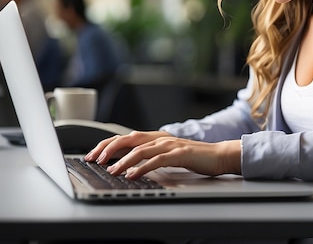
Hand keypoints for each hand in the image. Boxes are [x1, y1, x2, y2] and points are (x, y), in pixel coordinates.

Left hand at [84, 131, 241, 178]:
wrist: (219, 155)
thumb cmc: (194, 157)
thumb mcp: (167, 154)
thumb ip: (151, 155)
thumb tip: (128, 165)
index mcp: (155, 137)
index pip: (126, 137)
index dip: (107, 144)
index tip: (93, 155)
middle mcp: (160, 138)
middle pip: (128, 139)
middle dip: (108, 148)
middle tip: (95, 159)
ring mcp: (170, 144)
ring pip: (140, 150)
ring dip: (123, 160)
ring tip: (111, 170)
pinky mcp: (180, 154)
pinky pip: (157, 160)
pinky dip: (142, 167)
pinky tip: (133, 174)